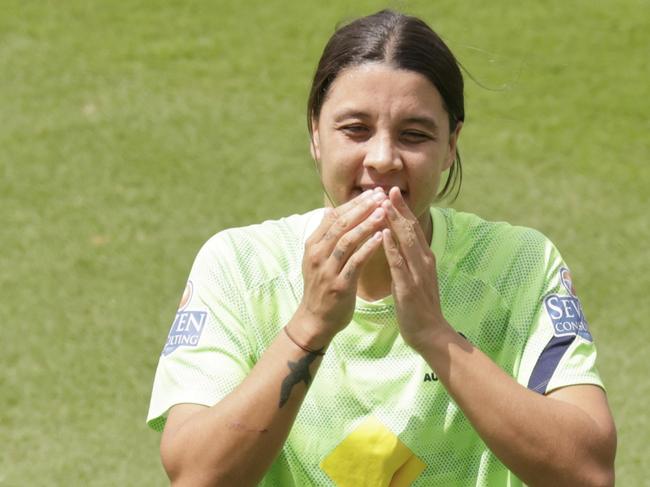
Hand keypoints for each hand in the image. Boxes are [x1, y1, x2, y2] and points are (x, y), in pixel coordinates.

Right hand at [294, 189, 386, 346]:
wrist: (316, 320)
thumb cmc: (321, 287)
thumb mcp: (318, 259)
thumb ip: (325, 236)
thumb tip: (329, 211)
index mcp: (314, 245)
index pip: (334, 216)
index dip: (354, 203)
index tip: (373, 193)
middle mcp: (318, 254)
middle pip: (341, 224)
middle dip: (361, 208)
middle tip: (380, 196)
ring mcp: (328, 270)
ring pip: (347, 240)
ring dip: (366, 224)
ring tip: (383, 211)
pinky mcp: (339, 285)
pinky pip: (355, 262)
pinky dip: (368, 248)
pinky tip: (382, 237)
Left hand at [381, 187, 450, 350]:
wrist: (431, 334)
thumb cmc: (419, 307)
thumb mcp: (415, 277)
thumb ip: (408, 260)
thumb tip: (396, 242)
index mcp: (424, 258)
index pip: (412, 229)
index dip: (402, 210)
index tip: (391, 192)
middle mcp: (424, 261)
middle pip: (410, 230)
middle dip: (399, 208)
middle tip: (388, 189)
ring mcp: (418, 274)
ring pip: (405, 242)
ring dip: (394, 222)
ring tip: (383, 204)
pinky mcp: (409, 288)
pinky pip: (399, 264)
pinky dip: (391, 247)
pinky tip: (383, 235)